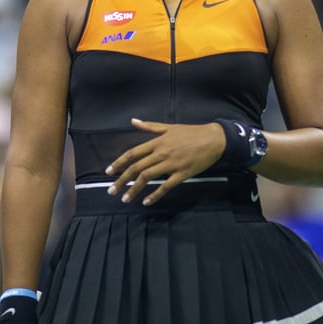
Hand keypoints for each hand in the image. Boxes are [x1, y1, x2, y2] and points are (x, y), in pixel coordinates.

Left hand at [106, 118, 225, 204]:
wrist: (214, 139)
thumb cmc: (192, 133)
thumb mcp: (169, 127)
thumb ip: (150, 126)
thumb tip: (133, 121)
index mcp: (157, 142)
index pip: (133, 153)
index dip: (119, 163)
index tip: (108, 172)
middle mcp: (161, 153)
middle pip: (137, 168)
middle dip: (122, 180)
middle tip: (111, 191)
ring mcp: (171, 164)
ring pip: (148, 178)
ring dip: (134, 189)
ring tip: (125, 198)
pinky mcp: (182, 174)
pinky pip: (165, 186)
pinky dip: (155, 195)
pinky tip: (146, 202)